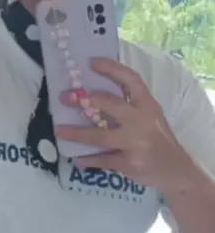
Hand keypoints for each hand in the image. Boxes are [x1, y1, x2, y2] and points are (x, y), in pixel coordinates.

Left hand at [55, 58, 187, 190]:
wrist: (174, 169)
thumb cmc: (157, 138)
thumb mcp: (150, 116)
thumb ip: (129, 106)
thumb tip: (93, 96)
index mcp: (148, 105)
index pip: (130, 80)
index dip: (112, 69)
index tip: (92, 62)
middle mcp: (141, 121)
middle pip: (110, 105)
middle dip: (85, 100)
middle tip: (65, 97)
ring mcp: (134, 143)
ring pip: (99, 136)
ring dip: (76, 133)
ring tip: (59, 131)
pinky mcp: (128, 163)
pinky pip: (102, 160)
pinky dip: (87, 159)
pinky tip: (76, 158)